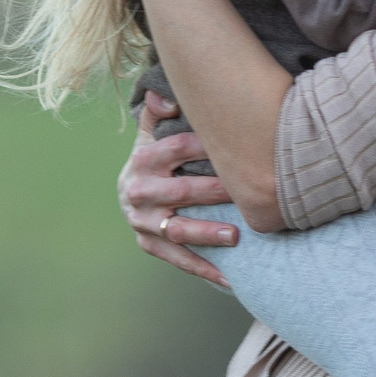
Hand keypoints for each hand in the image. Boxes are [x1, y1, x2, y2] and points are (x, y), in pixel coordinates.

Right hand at [120, 92, 239, 284]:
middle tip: (246, 194)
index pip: (178, 150)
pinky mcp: (148, 244)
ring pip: (177, 230)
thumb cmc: (155, 157)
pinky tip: (229, 277)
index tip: (241, 147)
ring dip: (206, 234)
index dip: (209, 147)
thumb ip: (158, 109)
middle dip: (214, 193)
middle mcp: (139, 191)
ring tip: (235, 236)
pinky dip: (203, 269)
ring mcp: (143, 222)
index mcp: (143, 159)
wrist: (129, 190)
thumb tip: (167, 99)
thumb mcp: (152, 130)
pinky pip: (177, 259)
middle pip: (181, 192)